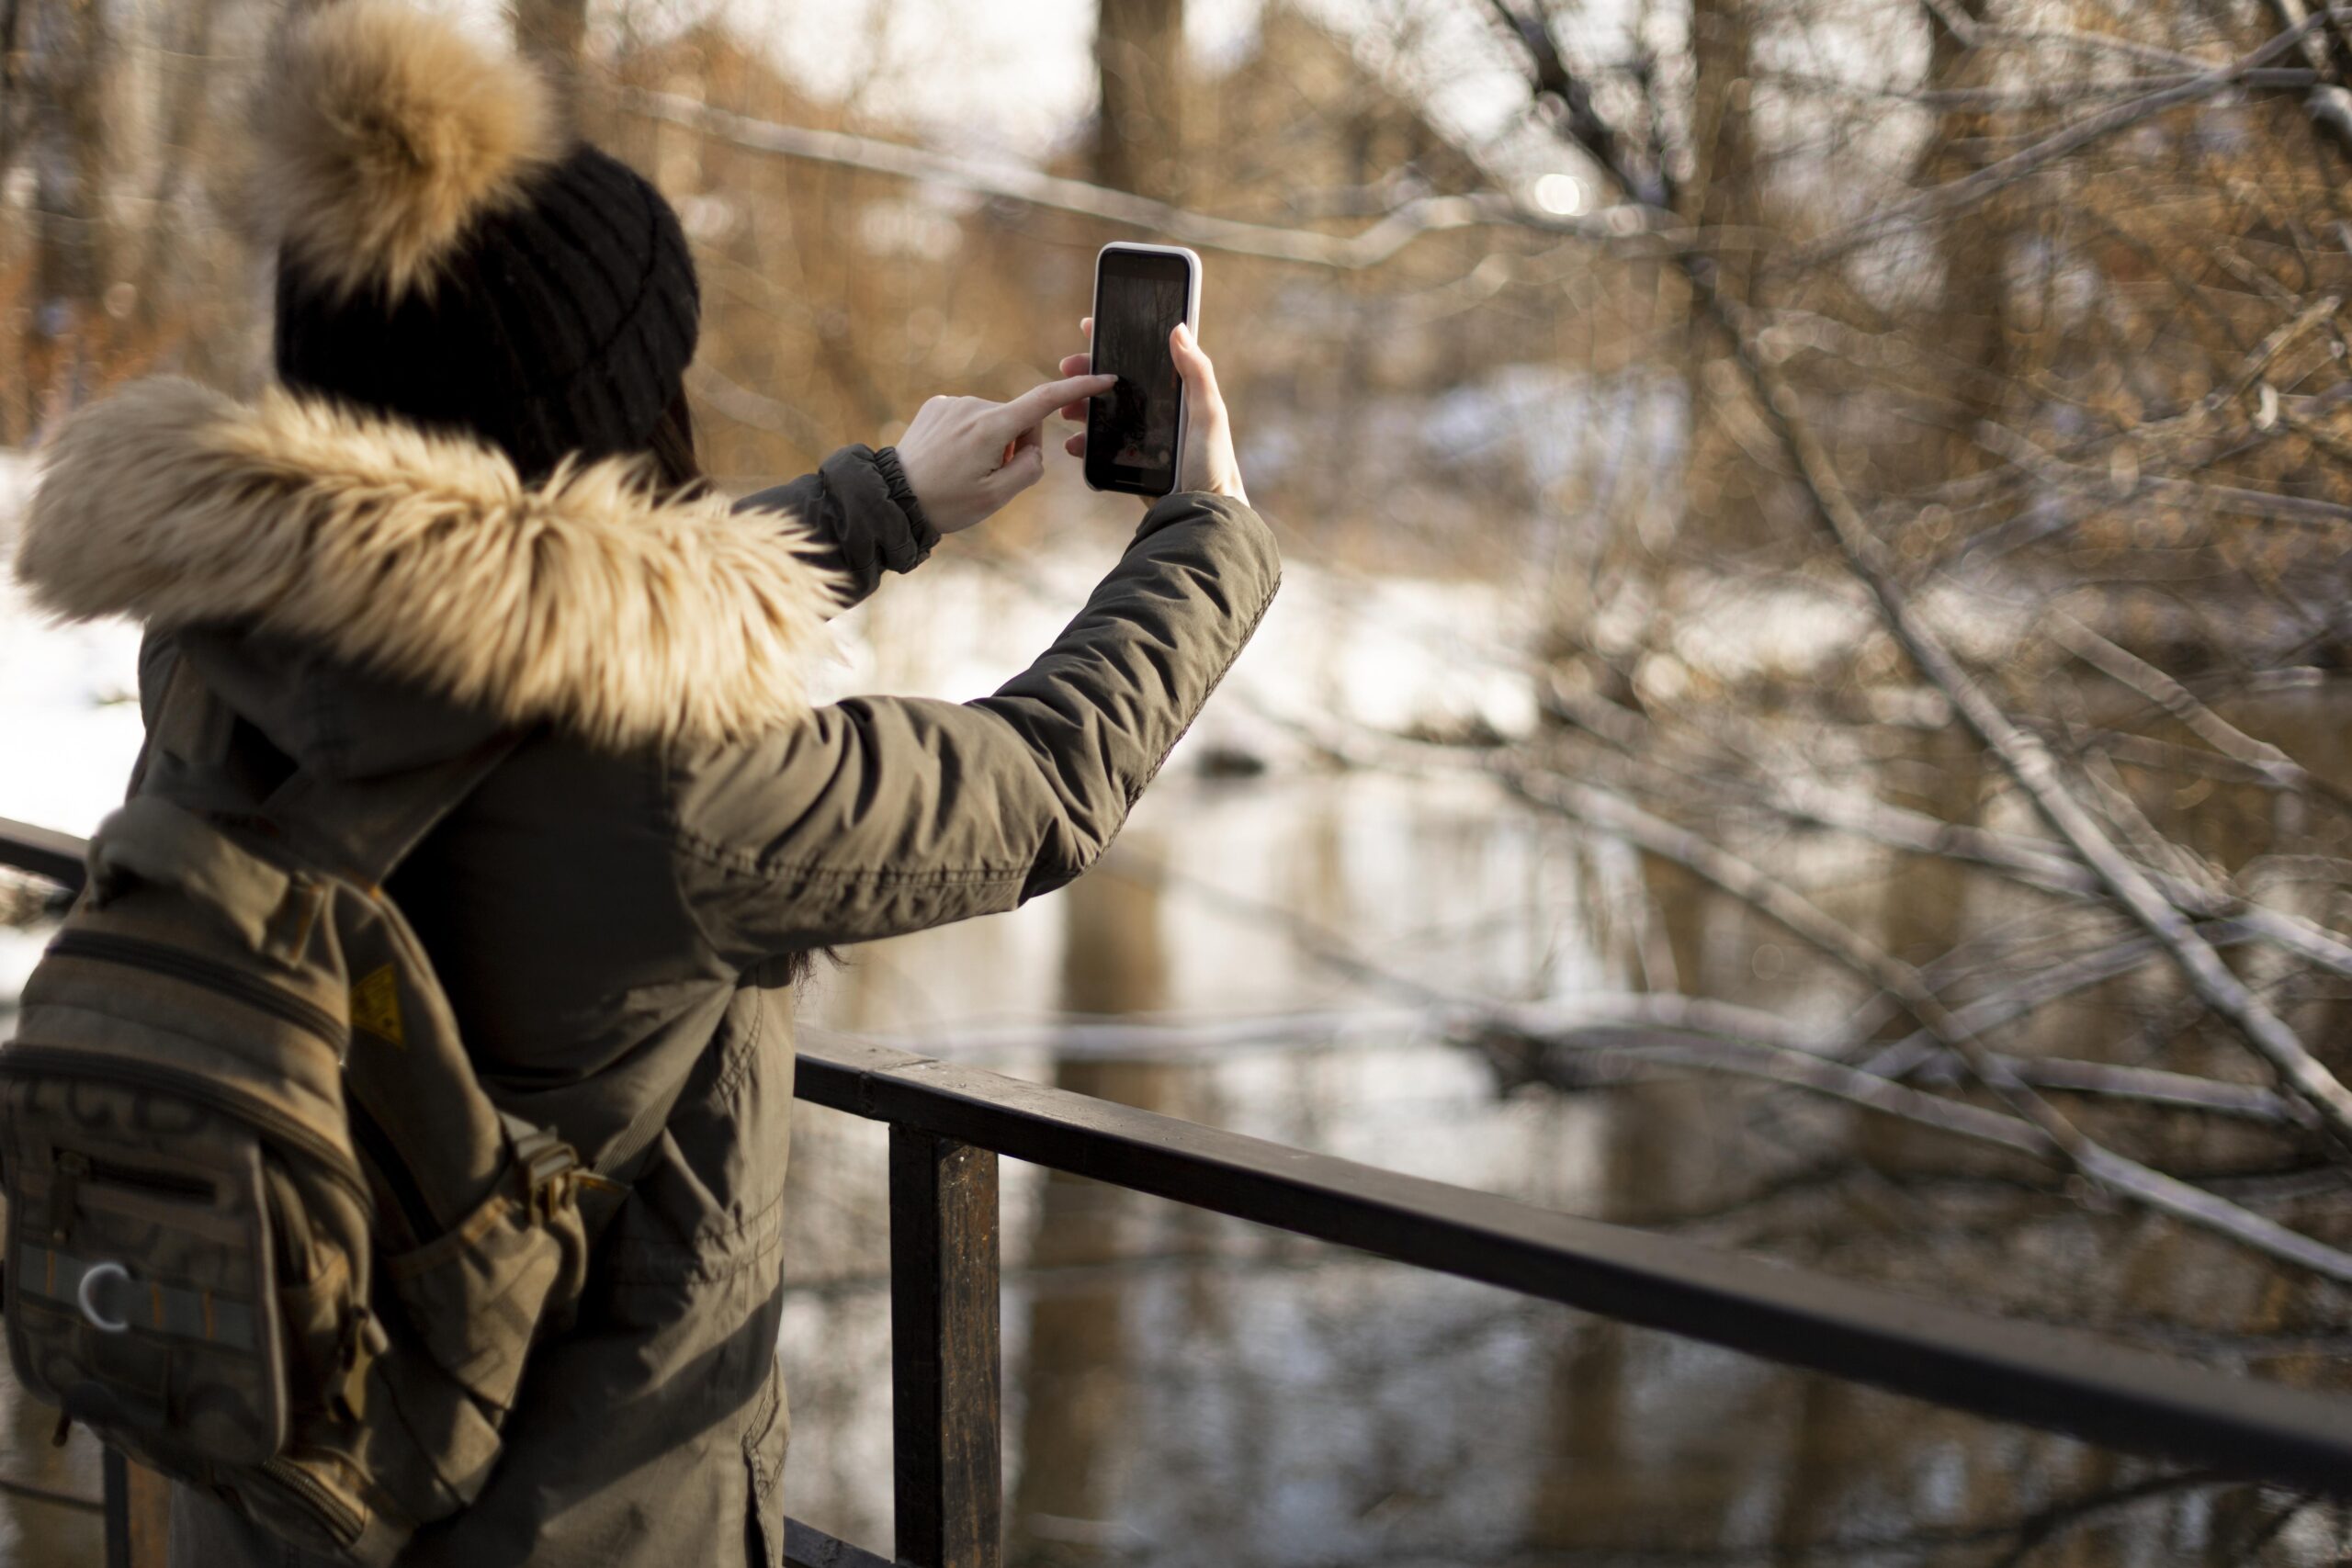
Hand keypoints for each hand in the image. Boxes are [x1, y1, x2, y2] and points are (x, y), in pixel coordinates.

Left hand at [893, 371, 1113, 534]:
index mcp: (991, 427)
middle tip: (991, 478)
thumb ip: (1029, 468)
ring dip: (991, 442)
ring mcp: (953, 403)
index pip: (1044, 400)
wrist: (893, 498)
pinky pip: (970, 418)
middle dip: (1016, 445)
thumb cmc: (946, 503)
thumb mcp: (997, 497)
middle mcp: (973, 405)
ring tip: (964, 472)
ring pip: (994, 420)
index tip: (1102, 379)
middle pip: (1018, 419)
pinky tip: (951, 458)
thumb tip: (1033, 447)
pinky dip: (971, 437)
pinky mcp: (937, 405)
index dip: (1077, 389)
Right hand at [1059, 316, 1247, 504]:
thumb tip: (1179, 328)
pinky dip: (1086, 442)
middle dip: (1088, 374)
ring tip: (1066, 410)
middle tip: (1066, 369)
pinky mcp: (1133, 462)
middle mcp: (1160, 411)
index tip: (1090, 328)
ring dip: (1082, 406)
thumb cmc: (1215, 465)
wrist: (1203, 516)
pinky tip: (1074, 444)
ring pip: (1105, 413)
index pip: (1145, 357)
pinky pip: (1103, 446)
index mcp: (1179, 393)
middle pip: (1117, 383)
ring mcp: (1144, 436)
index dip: (1117, 341)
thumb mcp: (1209, 416)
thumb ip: (1197, 373)